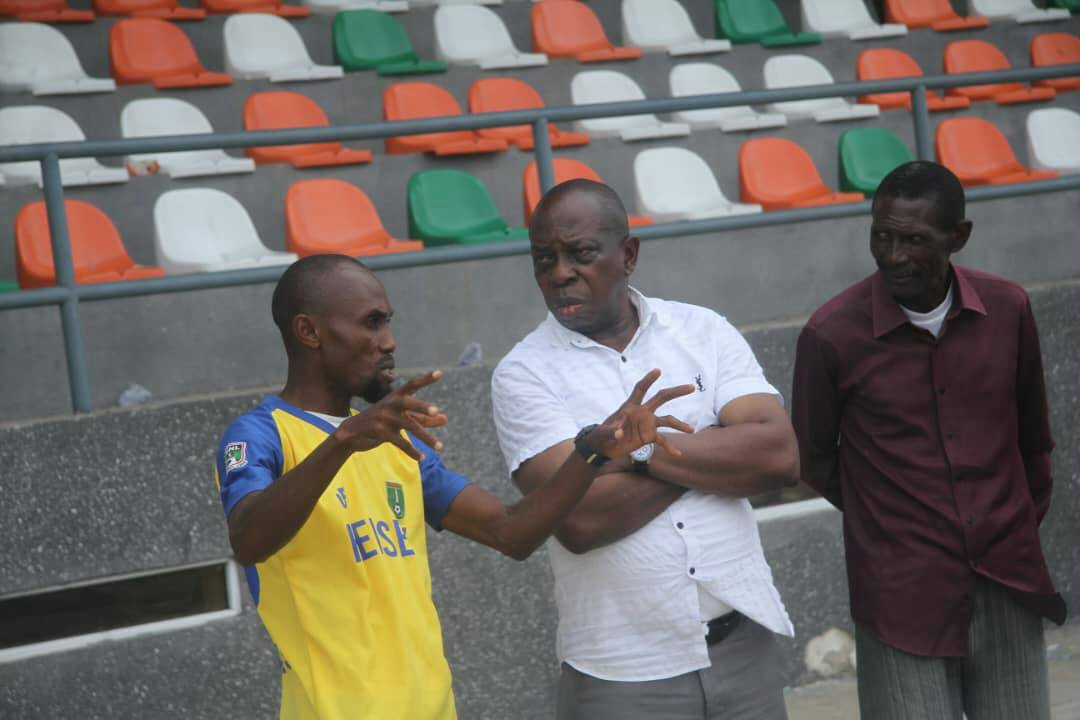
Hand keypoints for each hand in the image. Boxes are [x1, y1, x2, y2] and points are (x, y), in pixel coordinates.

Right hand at [333, 370, 447, 460]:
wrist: (351, 432)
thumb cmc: (381, 421)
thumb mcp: (400, 416)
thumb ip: (422, 417)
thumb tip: (445, 419)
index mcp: (395, 397)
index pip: (412, 385)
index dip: (425, 379)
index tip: (440, 373)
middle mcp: (390, 405)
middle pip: (408, 403)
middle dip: (421, 406)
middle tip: (436, 411)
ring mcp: (384, 418)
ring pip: (409, 426)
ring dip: (426, 438)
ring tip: (440, 447)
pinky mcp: (380, 433)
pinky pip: (400, 442)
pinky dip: (411, 451)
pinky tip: (421, 458)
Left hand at [586, 369, 694, 459]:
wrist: (604, 447)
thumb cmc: (602, 436)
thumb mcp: (604, 434)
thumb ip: (611, 432)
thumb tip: (619, 433)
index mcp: (630, 406)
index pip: (640, 390)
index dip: (649, 380)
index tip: (658, 371)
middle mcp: (642, 412)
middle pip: (661, 398)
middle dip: (676, 392)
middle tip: (691, 387)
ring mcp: (647, 424)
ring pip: (667, 420)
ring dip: (679, 425)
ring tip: (691, 430)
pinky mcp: (648, 436)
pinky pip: (662, 440)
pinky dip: (669, 447)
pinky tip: (677, 454)